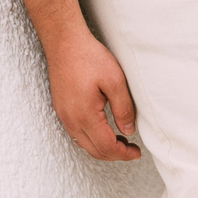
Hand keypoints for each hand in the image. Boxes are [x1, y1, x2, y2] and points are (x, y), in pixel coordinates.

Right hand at [46, 29, 139, 161]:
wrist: (64, 42)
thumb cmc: (89, 57)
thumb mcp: (115, 81)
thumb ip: (123, 109)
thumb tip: (128, 131)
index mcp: (85, 115)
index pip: (106, 147)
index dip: (123, 154)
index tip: (137, 152)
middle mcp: (71, 120)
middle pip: (94, 151)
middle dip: (114, 154)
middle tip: (131, 150)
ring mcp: (63, 115)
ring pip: (84, 144)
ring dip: (102, 147)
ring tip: (120, 141)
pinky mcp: (61, 108)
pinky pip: (76, 133)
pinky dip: (91, 138)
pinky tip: (102, 130)